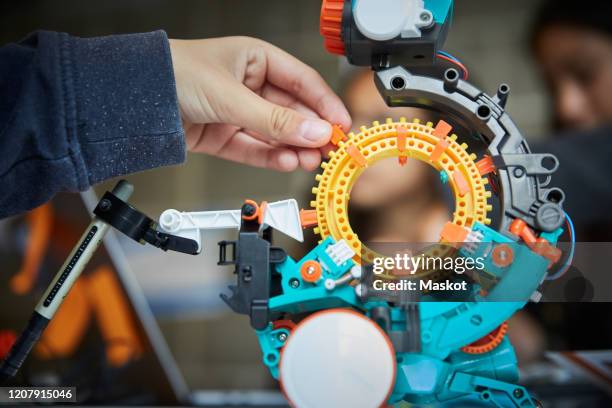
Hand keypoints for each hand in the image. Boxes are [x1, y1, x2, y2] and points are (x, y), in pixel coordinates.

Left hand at [169, 36, 350, 170]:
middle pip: (291, 111)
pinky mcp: (223, 136)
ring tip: (311, 160)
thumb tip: (315, 131)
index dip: (324, 104)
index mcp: (255, 59)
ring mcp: (237, 112)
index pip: (301, 82)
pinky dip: (271, 157)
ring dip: (294, 147)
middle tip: (331, 149)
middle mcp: (249, 85)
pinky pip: (254, 148)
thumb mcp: (231, 96)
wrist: (131, 99)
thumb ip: (274, 120)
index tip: (342, 125)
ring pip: (275, 133)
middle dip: (311, 131)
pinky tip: (288, 161)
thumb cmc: (173, 75)